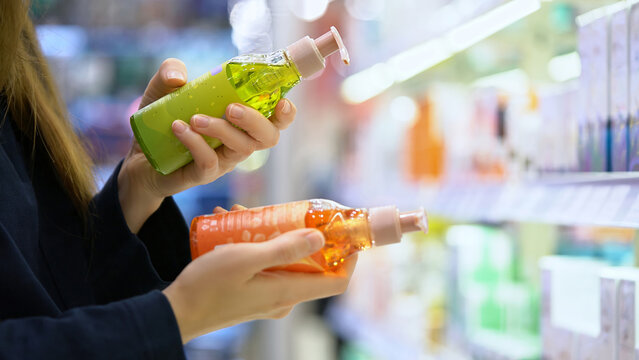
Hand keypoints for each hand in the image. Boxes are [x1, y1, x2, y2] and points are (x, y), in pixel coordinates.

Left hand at [118, 59, 296, 232]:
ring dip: (222, 130)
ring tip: (195, 118)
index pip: (276, 120)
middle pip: (269, 137)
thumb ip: (170, 72)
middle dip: (255, 121)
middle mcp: (239, 142)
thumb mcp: (163, 89)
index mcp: (241, 121)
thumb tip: (179, 78)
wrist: (141, 157)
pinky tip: (179, 128)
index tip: (282, 102)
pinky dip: (196, 143)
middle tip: (231, 108)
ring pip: (242, 149)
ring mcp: (224, 161)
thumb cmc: (163, 120)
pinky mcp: (203, 175)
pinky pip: (209, 162)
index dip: (286, 114)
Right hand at [162, 228, 357, 342]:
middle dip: (304, 234)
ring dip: (274, 236)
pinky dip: (259, 247)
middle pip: (313, 267)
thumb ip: (284, 249)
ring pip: (287, 262)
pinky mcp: (254, 295)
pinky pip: (268, 268)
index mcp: (289, 292)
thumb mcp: (246, 259)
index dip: (349, 258)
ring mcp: (269, 299)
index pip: (338, 282)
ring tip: (244, 213)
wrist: (175, 312)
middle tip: (286, 210)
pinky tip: (233, 226)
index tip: (343, 232)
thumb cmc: (207, 287)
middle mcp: (284, 299)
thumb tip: (320, 238)